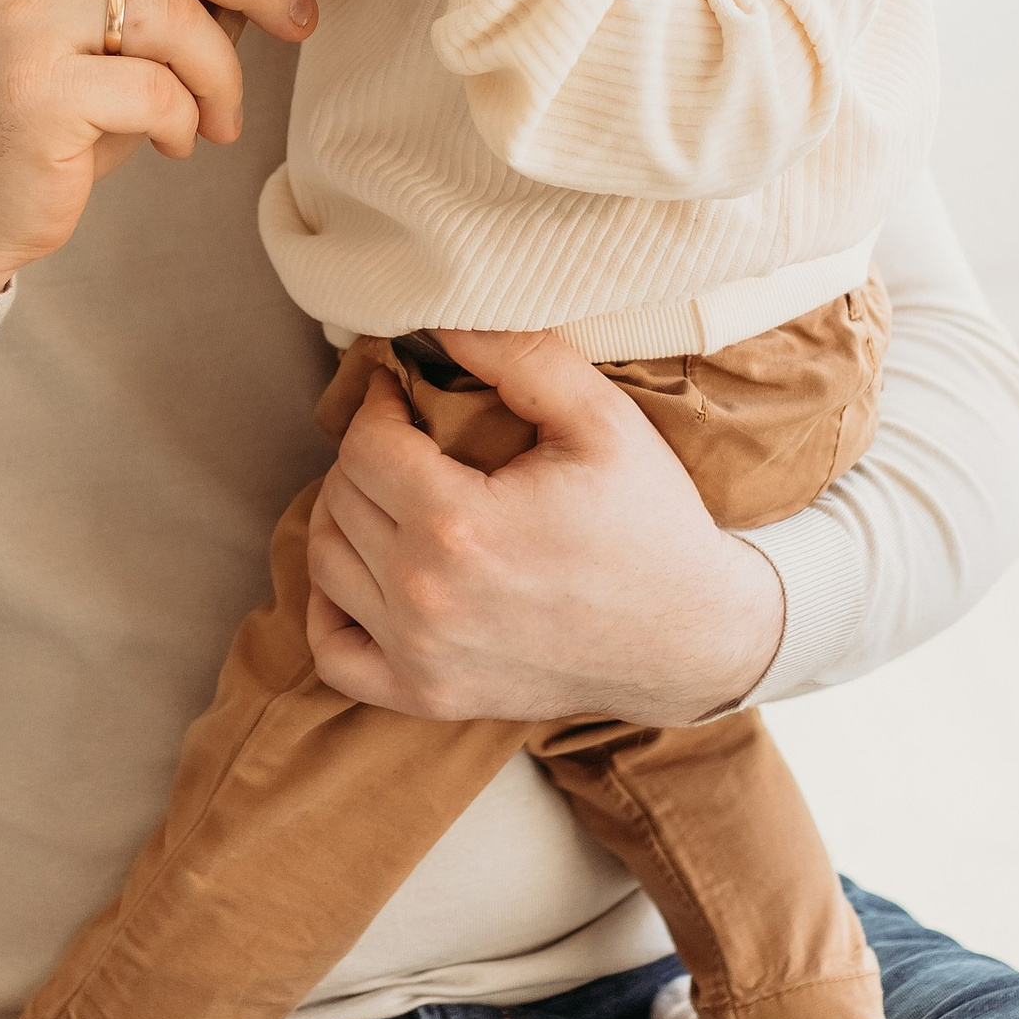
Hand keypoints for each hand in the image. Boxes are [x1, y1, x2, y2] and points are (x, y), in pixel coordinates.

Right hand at [0, 0, 314, 292]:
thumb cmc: (55, 107)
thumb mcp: (100, 23)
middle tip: (300, 20)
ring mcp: (28, 25)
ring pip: (177, 18)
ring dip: (222, 76)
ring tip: (218, 117)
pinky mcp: (39, 93)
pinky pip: (158, 92)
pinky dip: (186, 121)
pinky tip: (174, 141)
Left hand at [306, 329, 787, 726]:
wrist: (693, 639)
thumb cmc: (650, 524)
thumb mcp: (602, 419)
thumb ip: (518, 357)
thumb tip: (435, 322)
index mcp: (459, 526)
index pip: (364, 444)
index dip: (378, 403)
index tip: (403, 391)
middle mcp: (426, 598)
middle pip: (341, 497)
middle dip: (366, 453)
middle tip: (406, 434)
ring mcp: (420, 657)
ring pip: (325, 564)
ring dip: (344, 514)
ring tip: (388, 489)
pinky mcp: (427, 696)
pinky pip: (333, 652)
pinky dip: (328, 609)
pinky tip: (365, 571)